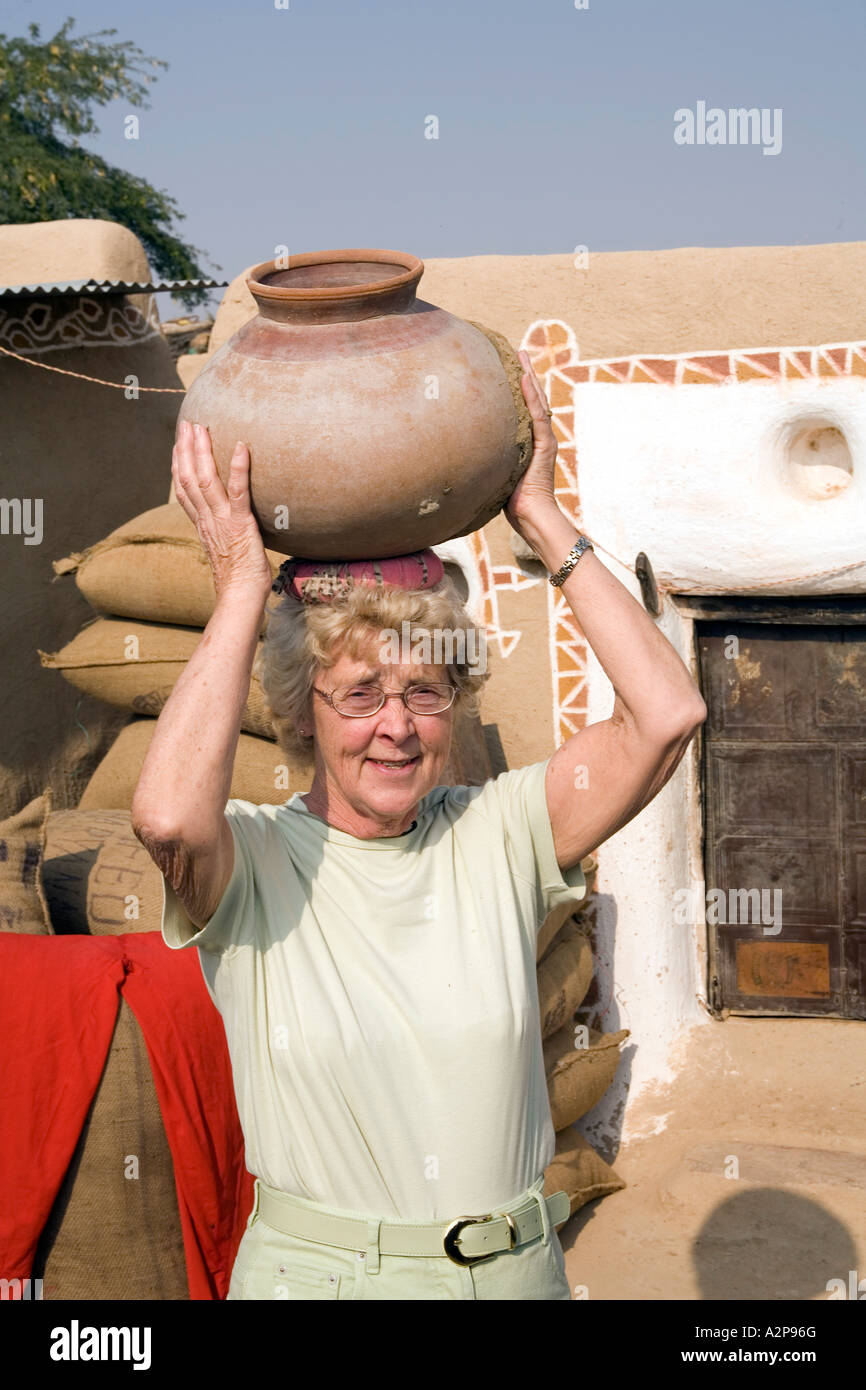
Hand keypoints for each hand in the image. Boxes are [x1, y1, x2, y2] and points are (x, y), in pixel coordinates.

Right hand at [172, 420, 272, 600]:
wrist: (240, 598)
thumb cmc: (239, 581)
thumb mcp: (226, 551)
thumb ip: (224, 535)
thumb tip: (230, 530)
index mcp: (203, 526)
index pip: (184, 491)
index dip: (178, 466)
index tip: (177, 445)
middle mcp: (207, 520)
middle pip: (188, 479)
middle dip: (185, 449)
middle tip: (185, 424)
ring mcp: (222, 521)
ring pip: (205, 480)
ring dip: (202, 451)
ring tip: (200, 427)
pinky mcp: (241, 524)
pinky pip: (239, 492)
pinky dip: (239, 468)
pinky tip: (242, 446)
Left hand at [505, 350, 558, 532]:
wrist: (531, 515)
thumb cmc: (511, 501)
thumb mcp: (495, 473)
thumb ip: (487, 460)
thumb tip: (461, 456)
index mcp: (530, 441)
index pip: (525, 408)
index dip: (519, 388)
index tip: (509, 369)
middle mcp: (540, 436)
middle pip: (534, 398)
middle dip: (526, 374)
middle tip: (518, 352)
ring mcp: (544, 439)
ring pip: (538, 401)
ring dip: (530, 377)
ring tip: (522, 357)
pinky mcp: (545, 445)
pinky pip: (538, 415)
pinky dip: (532, 396)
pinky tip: (525, 378)